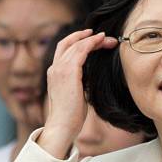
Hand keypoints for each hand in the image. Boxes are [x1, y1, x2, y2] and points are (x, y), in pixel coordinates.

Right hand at [38, 29, 117, 158]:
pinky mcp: (68, 72)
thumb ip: (80, 83)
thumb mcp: (75, 95)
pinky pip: (81, 50)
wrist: (63, 125)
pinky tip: (102, 41)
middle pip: (69, 43)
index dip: (77, 41)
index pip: (64, 50)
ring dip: (93, 39)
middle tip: (103, 36)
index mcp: (54, 73)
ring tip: (107, 39)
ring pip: (76, 44)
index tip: (93, 41)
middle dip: (86, 37)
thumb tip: (91, 79)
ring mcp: (60, 69)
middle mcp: (54, 68)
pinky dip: (92, 43)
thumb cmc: (71, 116)